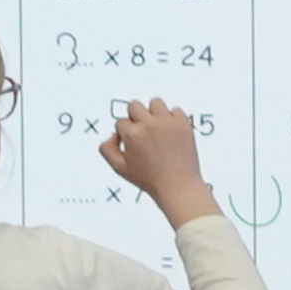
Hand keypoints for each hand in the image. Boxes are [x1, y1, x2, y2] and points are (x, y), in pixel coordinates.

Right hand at [100, 98, 218, 224]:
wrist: (178, 187)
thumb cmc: (150, 180)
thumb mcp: (120, 168)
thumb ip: (106, 149)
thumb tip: (113, 134)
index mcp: (132, 134)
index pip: (121, 121)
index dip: (124, 133)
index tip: (132, 144)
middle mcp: (149, 125)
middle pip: (134, 105)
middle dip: (135, 117)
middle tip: (142, 133)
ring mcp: (167, 123)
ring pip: (155, 102)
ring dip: (154, 113)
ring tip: (157, 129)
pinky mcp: (183, 124)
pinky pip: (175, 110)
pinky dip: (172, 119)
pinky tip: (170, 132)